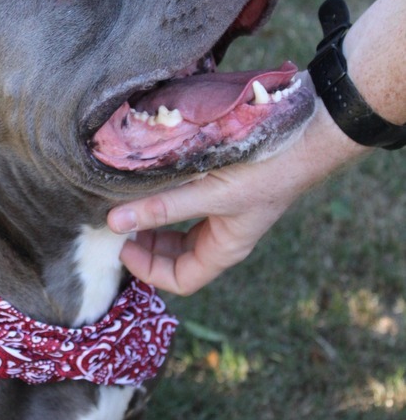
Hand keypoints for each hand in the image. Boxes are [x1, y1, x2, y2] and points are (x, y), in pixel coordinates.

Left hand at [108, 91, 364, 295]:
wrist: (304, 139)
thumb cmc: (264, 172)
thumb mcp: (209, 194)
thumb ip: (163, 207)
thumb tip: (115, 222)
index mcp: (224, 250)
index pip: (180, 280)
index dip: (148, 271)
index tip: (124, 246)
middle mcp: (224, 238)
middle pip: (177, 258)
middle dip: (148, 247)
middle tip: (121, 224)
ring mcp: (226, 215)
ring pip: (182, 233)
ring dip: (157, 225)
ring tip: (132, 205)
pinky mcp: (226, 192)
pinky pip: (191, 208)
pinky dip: (169, 202)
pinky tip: (154, 185)